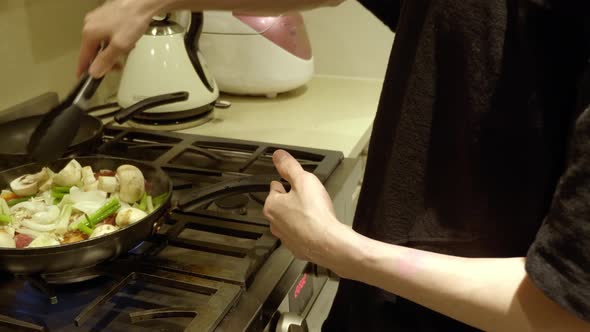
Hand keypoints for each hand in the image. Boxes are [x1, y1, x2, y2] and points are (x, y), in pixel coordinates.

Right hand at [78, 0, 156, 77]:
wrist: (142, 3)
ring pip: (102, 42)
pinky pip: (107, 34)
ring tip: (128, 49)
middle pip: (93, 50)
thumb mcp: (119, 46)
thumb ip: (105, 60)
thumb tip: (93, 72)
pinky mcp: (106, 15)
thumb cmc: (131, 21)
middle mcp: (89, 25)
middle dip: (105, 60)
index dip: (84, 69)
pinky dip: (115, 41)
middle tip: (118, 66)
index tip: (83, 79)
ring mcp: (97, 19)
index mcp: (89, 33)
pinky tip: (127, 40)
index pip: (83, 57)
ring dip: (113, 50)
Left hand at [263, 150, 348, 268]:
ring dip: (299, 216)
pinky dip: (306, 231)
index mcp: (272, 206)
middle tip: (307, 197)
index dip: (285, 183)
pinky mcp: (298, 249)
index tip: (293, 182)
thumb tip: (278, 155)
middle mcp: (275, 223)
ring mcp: (286, 238)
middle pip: (281, 206)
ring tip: (314, 212)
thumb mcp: (304, 180)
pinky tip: (317, 227)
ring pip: (290, 221)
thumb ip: (289, 167)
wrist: (329, 243)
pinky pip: (300, 235)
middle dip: (292, 200)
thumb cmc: (315, 213)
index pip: (274, 188)